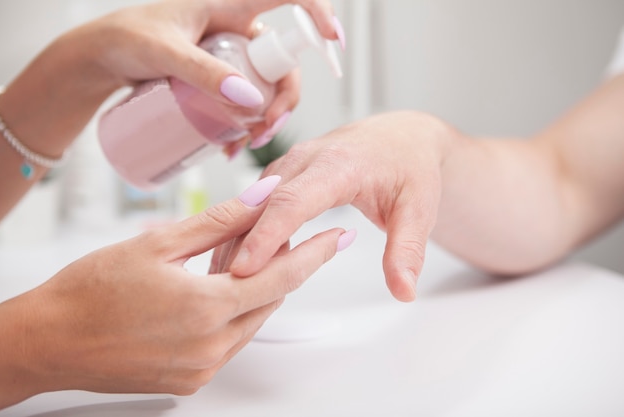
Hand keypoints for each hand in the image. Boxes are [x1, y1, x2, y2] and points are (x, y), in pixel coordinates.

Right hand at [0, 176, 351, 408]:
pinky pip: (231, 342)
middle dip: (283, 267)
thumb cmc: (90, 290)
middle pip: (270, 300)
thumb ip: (218, 222)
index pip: (282, 276)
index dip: (315, 254)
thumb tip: (262, 198)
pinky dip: (235, 315)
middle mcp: (210, 346)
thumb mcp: (158, 244)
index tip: (337, 238)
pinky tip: (218, 292)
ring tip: (243, 260)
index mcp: (206, 308)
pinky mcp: (190, 380)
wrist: (50, 340)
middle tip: (282, 236)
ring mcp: (202, 368)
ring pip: (252, 321)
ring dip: (257, 290)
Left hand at [82, 0, 342, 150]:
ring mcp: (228, 59)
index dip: (318, 14)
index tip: (334, 40)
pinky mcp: (217, 80)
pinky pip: (242, 103)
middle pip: (282, 63)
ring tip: (241, 145)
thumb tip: (249, 101)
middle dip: (282, 99)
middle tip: (264, 129)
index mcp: (231, 7)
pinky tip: (228, 146)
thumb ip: (204, 72)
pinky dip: (242, 126)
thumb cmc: (125, 39)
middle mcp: (236, 32)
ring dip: (263, 119)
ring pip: (264, 89)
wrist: (99, 59)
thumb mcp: (164, 53)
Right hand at [228, 111, 458, 301]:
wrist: (400, 137)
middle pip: (261, 204)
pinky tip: (234, 259)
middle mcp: (306, 159)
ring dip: (233, 240)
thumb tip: (404, 292)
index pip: (293, 202)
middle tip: (219, 287)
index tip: (244, 269)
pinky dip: (242, 231)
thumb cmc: (408, 168)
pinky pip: (255, 204)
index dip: (266, 236)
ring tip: (218, 281)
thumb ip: (408, 250)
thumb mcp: (418, 210)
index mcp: (338, 165)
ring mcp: (289, 165)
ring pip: (251, 204)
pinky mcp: (282, 175)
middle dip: (237, 244)